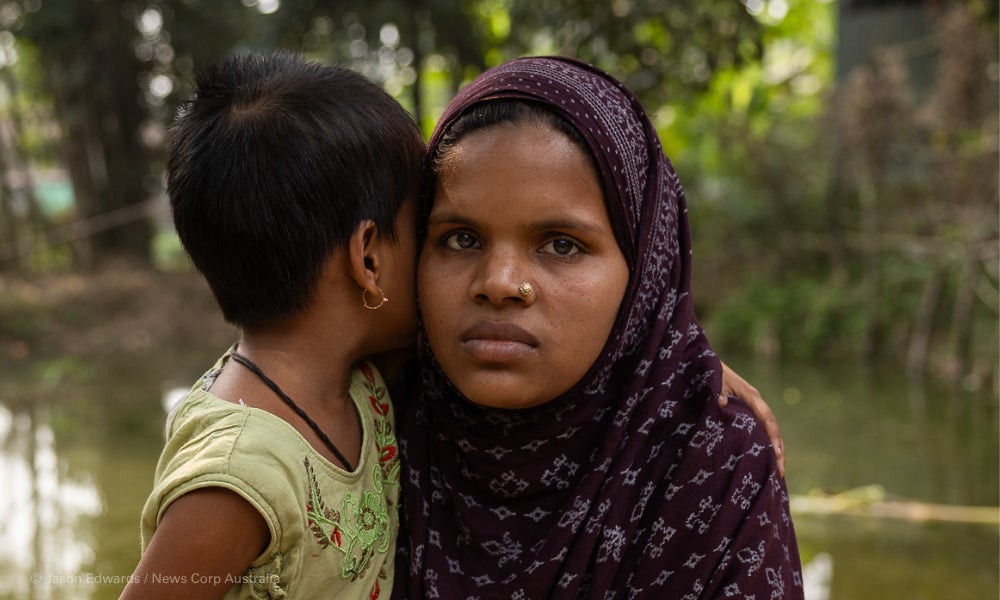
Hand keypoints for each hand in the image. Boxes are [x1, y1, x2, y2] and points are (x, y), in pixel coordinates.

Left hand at [718, 360, 785, 476]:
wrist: (706, 364)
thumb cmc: (710, 372)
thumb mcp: (713, 381)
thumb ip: (717, 391)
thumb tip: (721, 403)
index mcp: (751, 396)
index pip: (767, 418)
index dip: (773, 437)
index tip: (777, 454)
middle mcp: (756, 403)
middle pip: (773, 428)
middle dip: (779, 450)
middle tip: (780, 473)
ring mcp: (753, 408)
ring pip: (769, 431)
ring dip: (774, 451)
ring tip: (777, 473)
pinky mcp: (746, 413)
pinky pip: (759, 430)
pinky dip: (764, 445)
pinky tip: (764, 460)